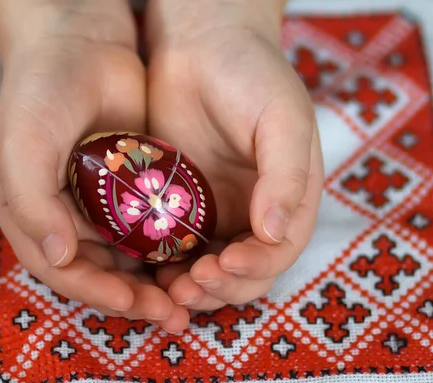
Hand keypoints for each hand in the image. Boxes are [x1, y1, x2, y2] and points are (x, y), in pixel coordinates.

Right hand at [0, 0, 189, 331]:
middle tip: (172, 313)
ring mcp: (100, 204)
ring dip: (156, 280)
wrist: (81, 40)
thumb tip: (59, 257)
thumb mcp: (22, 142)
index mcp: (32, 215)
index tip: (134, 303)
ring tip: (189, 297)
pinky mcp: (132, 187)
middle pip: (100, 273)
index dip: (96, 293)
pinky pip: (151, 227)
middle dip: (133, 298)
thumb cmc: (39, 91)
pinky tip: (196, 258)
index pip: (63, 272)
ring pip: (129, 257)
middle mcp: (66, 217)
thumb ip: (31, 201)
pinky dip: (169, 247)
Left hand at [145, 0, 323, 308]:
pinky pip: (170, 245)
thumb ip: (287, 175)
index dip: (253, 268)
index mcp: (287, 198)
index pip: (277, 252)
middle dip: (218, 287)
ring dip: (189, 286)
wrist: (200, 44)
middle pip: (241, 273)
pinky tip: (145, 269)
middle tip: (187, 287)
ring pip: (204, 267)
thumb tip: (276, 232)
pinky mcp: (177, 203)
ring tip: (166, 290)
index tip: (223, 265)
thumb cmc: (251, 73)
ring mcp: (213, 210)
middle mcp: (251, 212)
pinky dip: (162, 265)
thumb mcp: (281, 118)